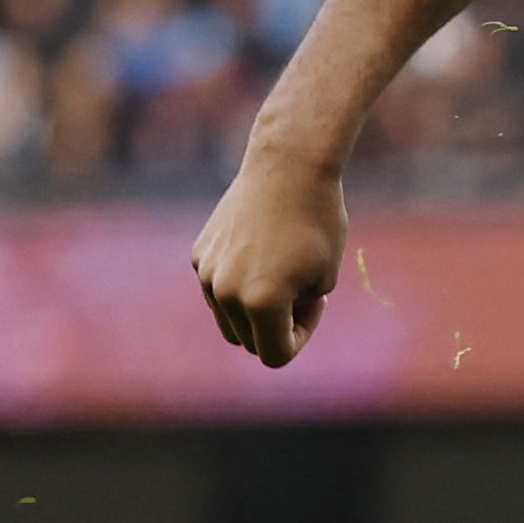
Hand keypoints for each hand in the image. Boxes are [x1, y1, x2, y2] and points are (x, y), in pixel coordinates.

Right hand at [194, 137, 349, 367]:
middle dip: (277, 326)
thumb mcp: (324, 280)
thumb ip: (296, 313)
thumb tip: (266, 325)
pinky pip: (218, 289)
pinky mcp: (199, 255)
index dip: (301, 336)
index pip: (275, 355)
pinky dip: (239, 284)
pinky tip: (260, 252)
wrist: (288, 167)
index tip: (314, 302)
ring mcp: (207, 274)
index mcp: (261, 304)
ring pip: (228, 319)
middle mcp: (226, 293)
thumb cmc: (318, 223)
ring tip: (281, 274)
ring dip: (254, 311)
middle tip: (302, 288)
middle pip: (248, 342)